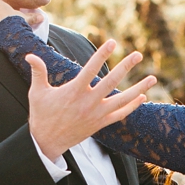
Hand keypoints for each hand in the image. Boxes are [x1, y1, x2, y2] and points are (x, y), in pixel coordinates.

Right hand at [26, 46, 154, 161]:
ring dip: (139, 88)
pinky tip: (142, 96)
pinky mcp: (101, 124)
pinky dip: (132, 106)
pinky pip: (121, 114)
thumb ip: (38, 72)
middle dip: (126, 66)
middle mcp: (88, 102)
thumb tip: (30, 55)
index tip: (113, 42)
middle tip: (139, 54)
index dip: (102, 55)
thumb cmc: (41, 114)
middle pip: (112, 81)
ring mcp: (97, 114)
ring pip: (123, 100)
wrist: (47, 141)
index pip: (91, 69)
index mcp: (74, 91)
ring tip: (153, 78)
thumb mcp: (36, 92)